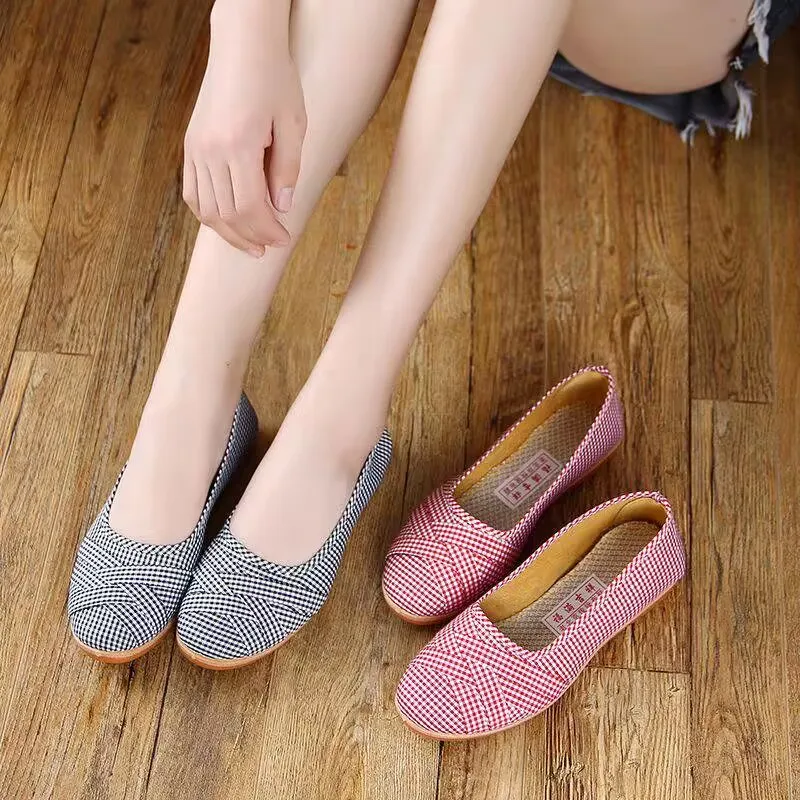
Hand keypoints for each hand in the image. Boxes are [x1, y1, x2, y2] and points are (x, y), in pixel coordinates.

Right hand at [183, 0, 305, 256]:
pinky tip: (227, 223)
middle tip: (270, 248)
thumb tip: (282, 208)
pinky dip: (208, 214)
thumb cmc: (274, 78)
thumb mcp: (293, 123)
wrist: (241, 45)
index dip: (268, 230)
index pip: (251, 206)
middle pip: (227, 213)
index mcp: (239, 143)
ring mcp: (196, 148)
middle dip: (251, 237)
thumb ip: (287, 168)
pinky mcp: (190, 145)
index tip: (284, 239)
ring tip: (250, 244)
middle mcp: (211, 149)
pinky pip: (192, 192)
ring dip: (229, 232)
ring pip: (206, 209)